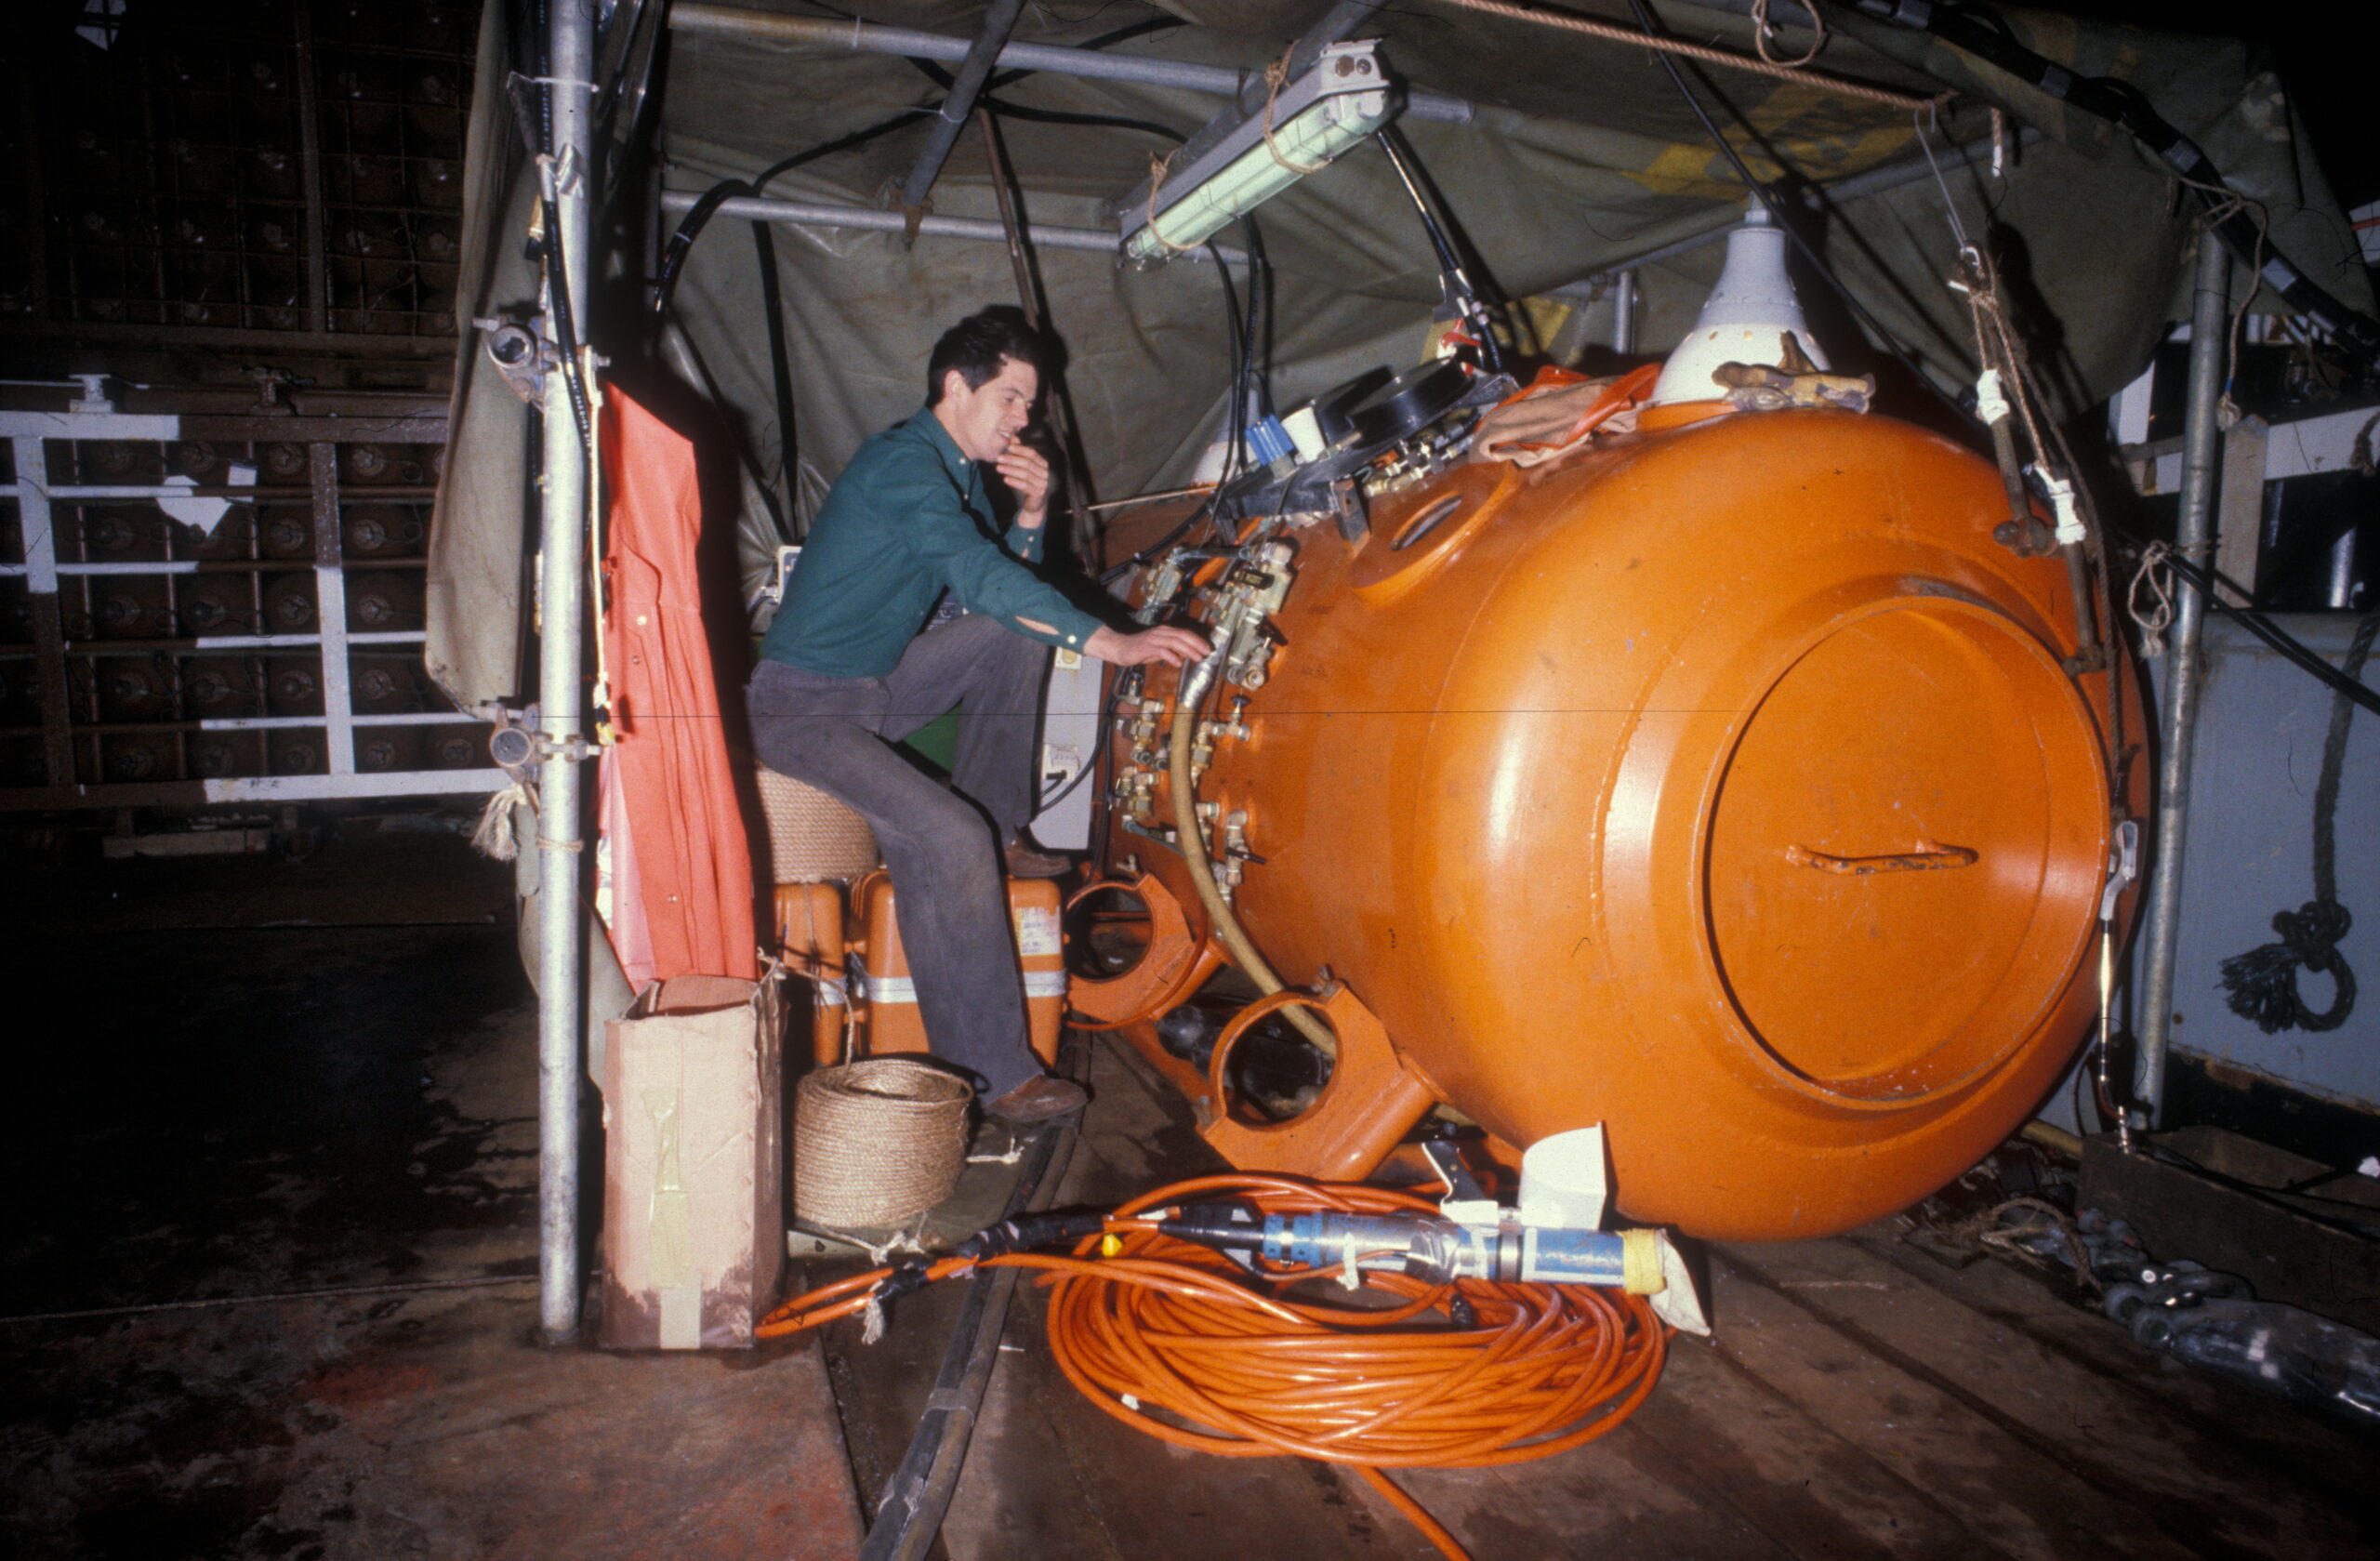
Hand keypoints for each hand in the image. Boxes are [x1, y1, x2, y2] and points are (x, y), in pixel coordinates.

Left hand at [994, 439, 1051, 525]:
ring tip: (998, 468)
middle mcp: (1045, 473)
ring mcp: (1043, 483)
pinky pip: (1025, 486)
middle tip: (999, 458)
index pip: (1032, 453)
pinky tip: (1005, 479)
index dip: (1020, 449)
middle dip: (1012, 459)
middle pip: (1028, 463)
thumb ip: (1019, 452)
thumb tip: (1013, 437)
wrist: (1034, 502)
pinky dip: (1014, 482)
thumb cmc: (1028, 481)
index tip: (1008, 447)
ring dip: (1010, 470)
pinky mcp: (1038, 493)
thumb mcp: (1023, 466)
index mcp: (1043, 464)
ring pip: (1025, 474)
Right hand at [1086, 623, 1210, 667]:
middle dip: (1197, 644)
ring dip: (1188, 650)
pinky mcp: (1146, 647)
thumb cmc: (1140, 649)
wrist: (1120, 648)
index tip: (1207, 648)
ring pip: (1175, 642)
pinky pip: (1161, 651)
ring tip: (1197, 658)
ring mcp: (1153, 638)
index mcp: (1165, 631)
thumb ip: (1173, 650)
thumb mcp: (1160, 649)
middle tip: (1206, 652)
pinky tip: (1178, 663)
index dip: (1197, 640)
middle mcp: (1161, 632)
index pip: (1185, 633)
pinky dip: (1171, 656)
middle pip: (1182, 635)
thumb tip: (1188, 653)